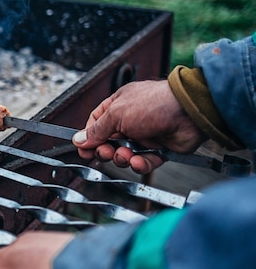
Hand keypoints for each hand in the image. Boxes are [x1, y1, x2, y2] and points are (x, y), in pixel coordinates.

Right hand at [72, 80, 207, 173]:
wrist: (189, 112)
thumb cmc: (155, 103)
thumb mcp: (116, 114)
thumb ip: (97, 129)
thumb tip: (79, 139)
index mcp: (118, 106)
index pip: (96, 123)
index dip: (89, 138)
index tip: (84, 150)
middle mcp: (131, 120)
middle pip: (109, 142)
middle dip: (106, 150)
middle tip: (107, 152)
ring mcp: (145, 135)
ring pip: (125, 155)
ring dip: (123, 158)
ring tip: (126, 155)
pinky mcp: (159, 149)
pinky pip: (144, 162)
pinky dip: (140, 164)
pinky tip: (139, 161)